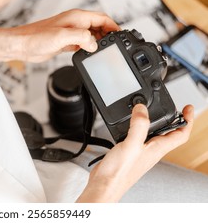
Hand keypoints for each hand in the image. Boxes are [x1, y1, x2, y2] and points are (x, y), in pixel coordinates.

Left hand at [0, 9, 119, 62]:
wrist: (22, 45)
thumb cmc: (36, 37)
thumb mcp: (61, 37)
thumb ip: (81, 37)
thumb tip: (94, 43)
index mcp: (76, 17)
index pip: (102, 18)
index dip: (113, 26)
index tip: (120, 35)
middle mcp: (74, 23)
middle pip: (98, 26)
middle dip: (108, 35)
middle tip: (114, 46)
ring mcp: (69, 33)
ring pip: (90, 35)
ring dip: (98, 42)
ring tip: (104, 52)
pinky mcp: (65, 42)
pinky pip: (82, 43)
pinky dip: (88, 48)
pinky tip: (89, 55)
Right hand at [77, 104, 193, 202]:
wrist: (104, 184)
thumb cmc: (119, 172)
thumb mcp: (131, 145)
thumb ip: (139, 125)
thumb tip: (142, 109)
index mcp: (157, 149)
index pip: (181, 134)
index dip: (187, 120)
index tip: (188, 108)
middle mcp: (151, 150)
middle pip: (168, 134)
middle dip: (172, 119)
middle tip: (172, 108)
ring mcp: (140, 152)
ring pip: (153, 134)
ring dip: (154, 122)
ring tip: (150, 112)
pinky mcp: (129, 152)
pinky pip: (138, 137)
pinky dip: (137, 127)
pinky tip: (130, 125)